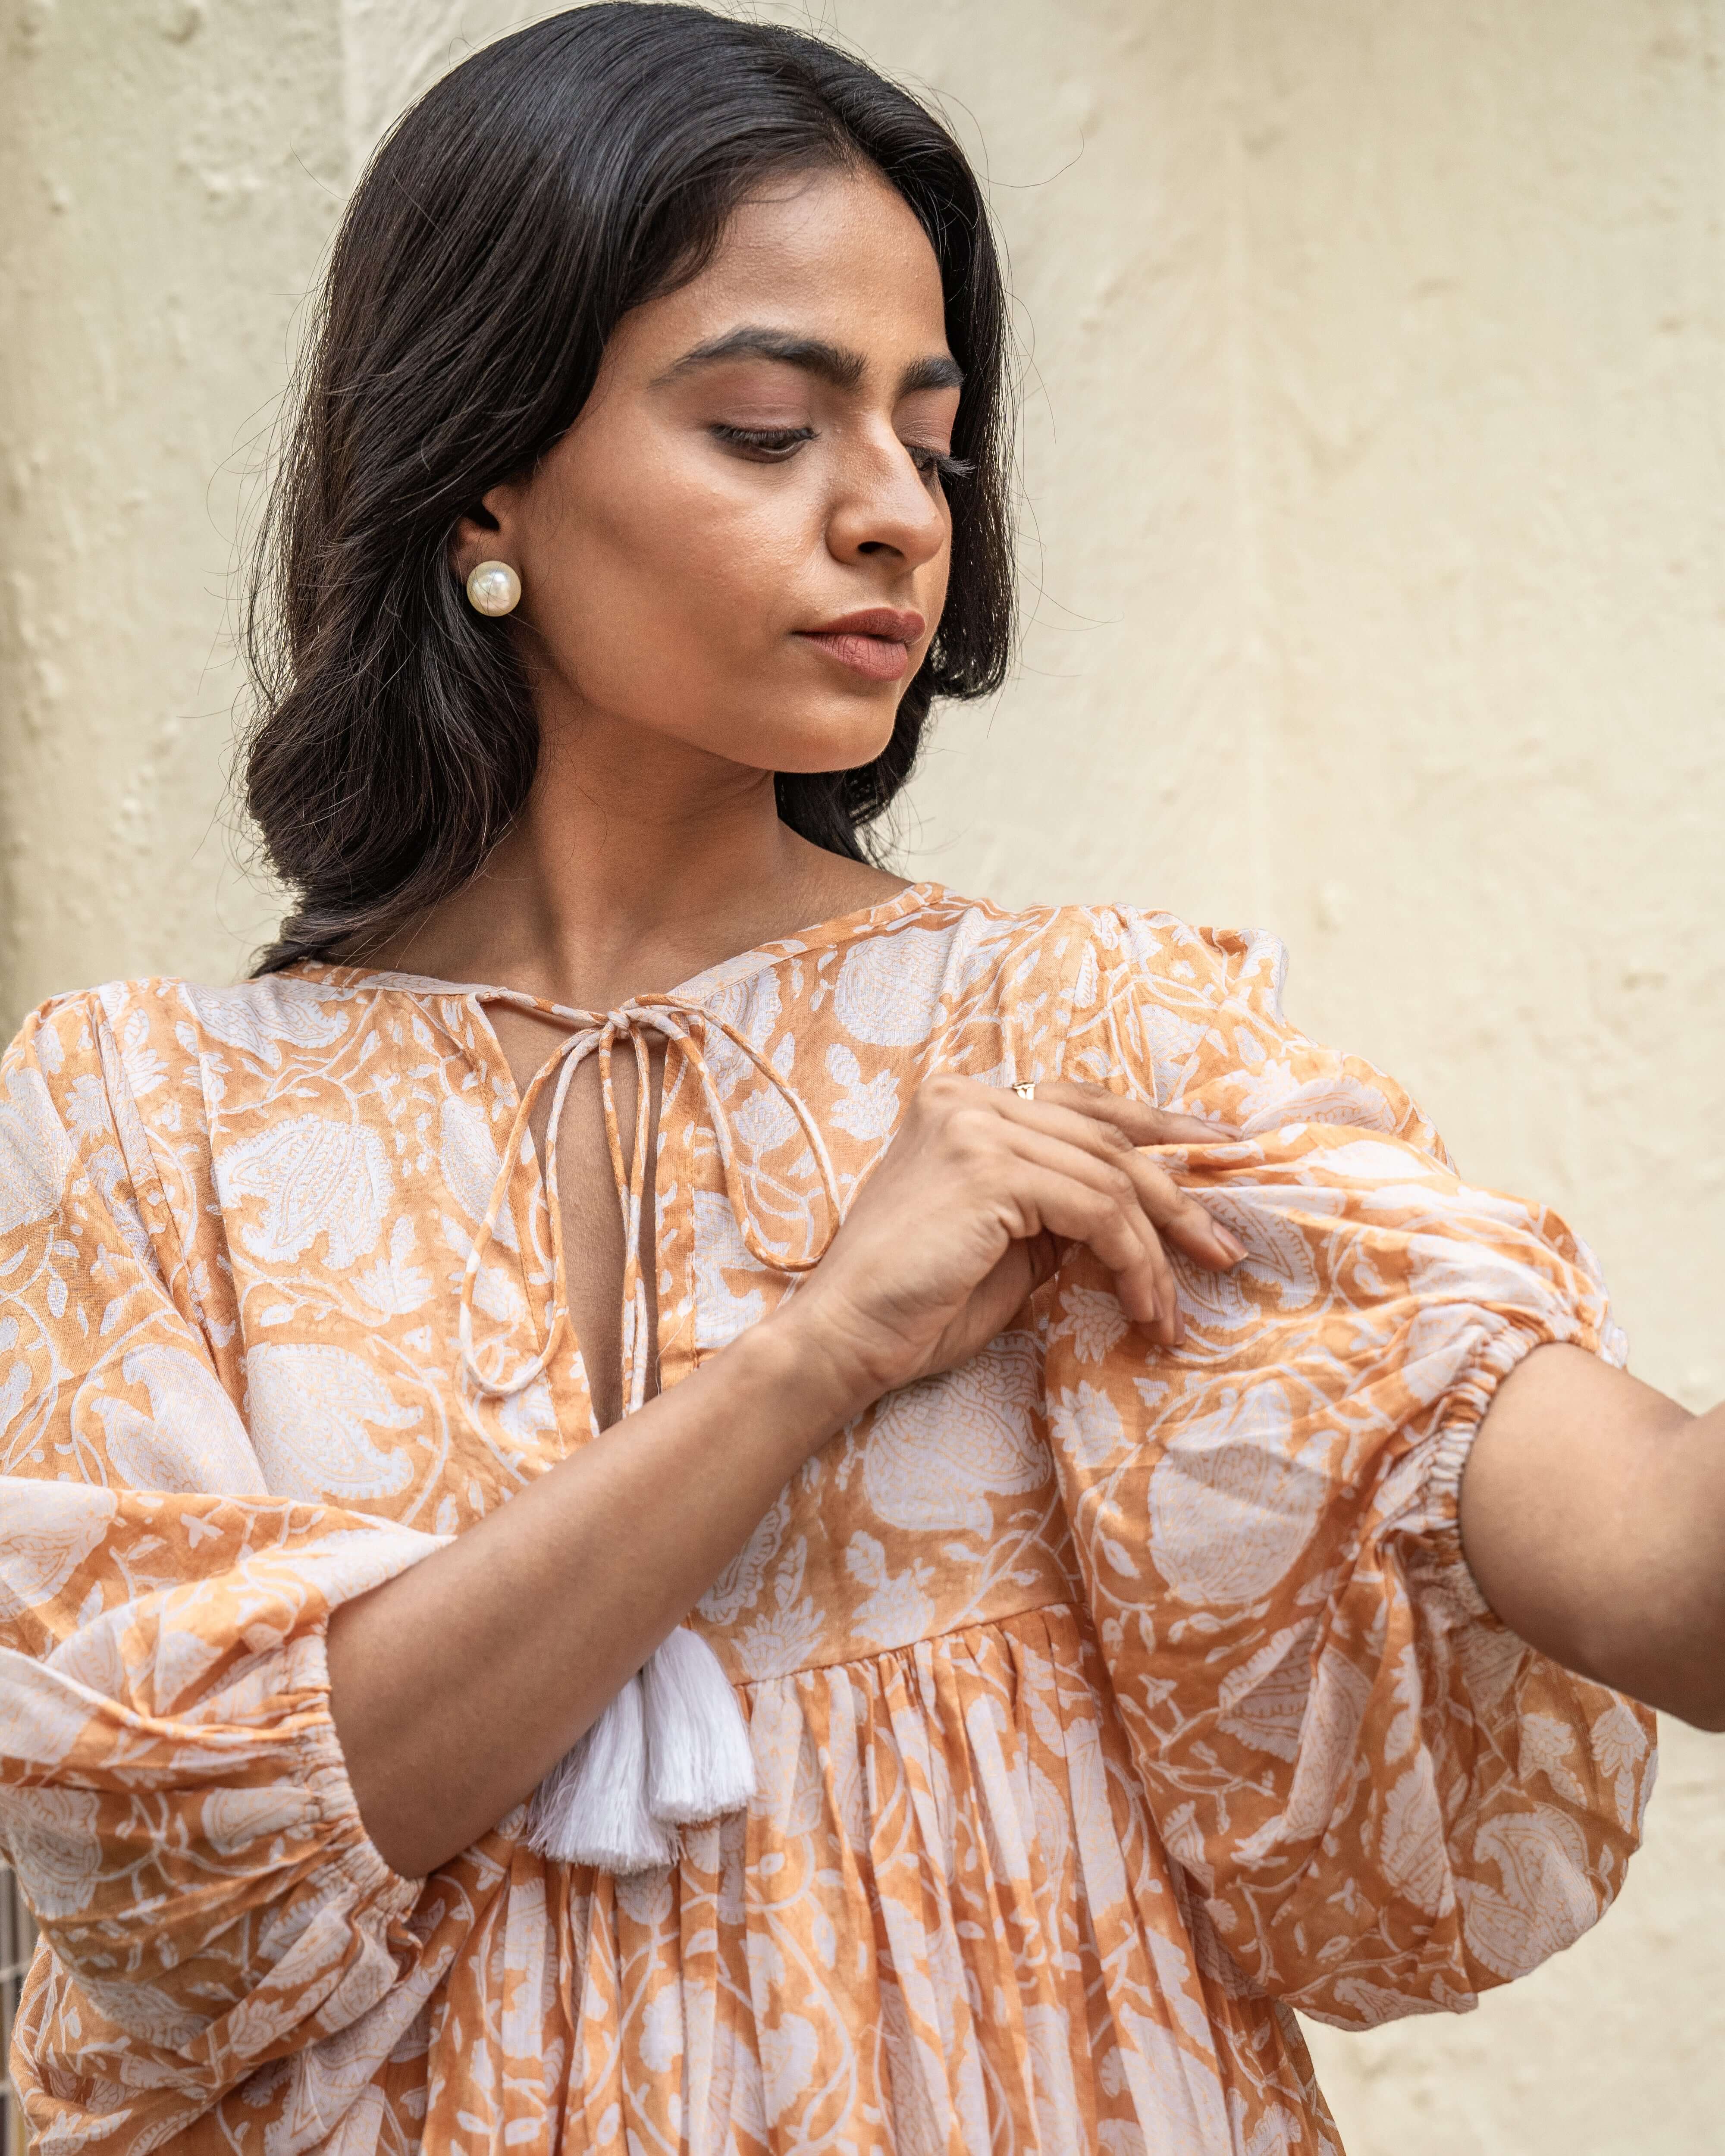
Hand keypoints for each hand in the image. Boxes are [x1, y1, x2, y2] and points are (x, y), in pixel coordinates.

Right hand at [778, 1075, 1244, 1414]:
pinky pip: (1096, 1212)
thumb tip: (1139, 1209)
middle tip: (1223, 1252)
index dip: (1156, 1127)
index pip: (1083, 1104)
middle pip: (1107, 1141)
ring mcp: (974, 1126)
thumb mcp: (1007, 1239)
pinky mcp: (988, 1169)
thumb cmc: (919, 1303)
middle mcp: (968, 1097)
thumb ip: (1060, 1207)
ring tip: (1172, 1310)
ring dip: (1156, 1252)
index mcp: (963, 1101)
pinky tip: (1144, 1307)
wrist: (845, 1337)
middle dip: (1176, 1202)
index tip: (1217, 1153)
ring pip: (1110, 1181)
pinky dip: (1133, 1263)